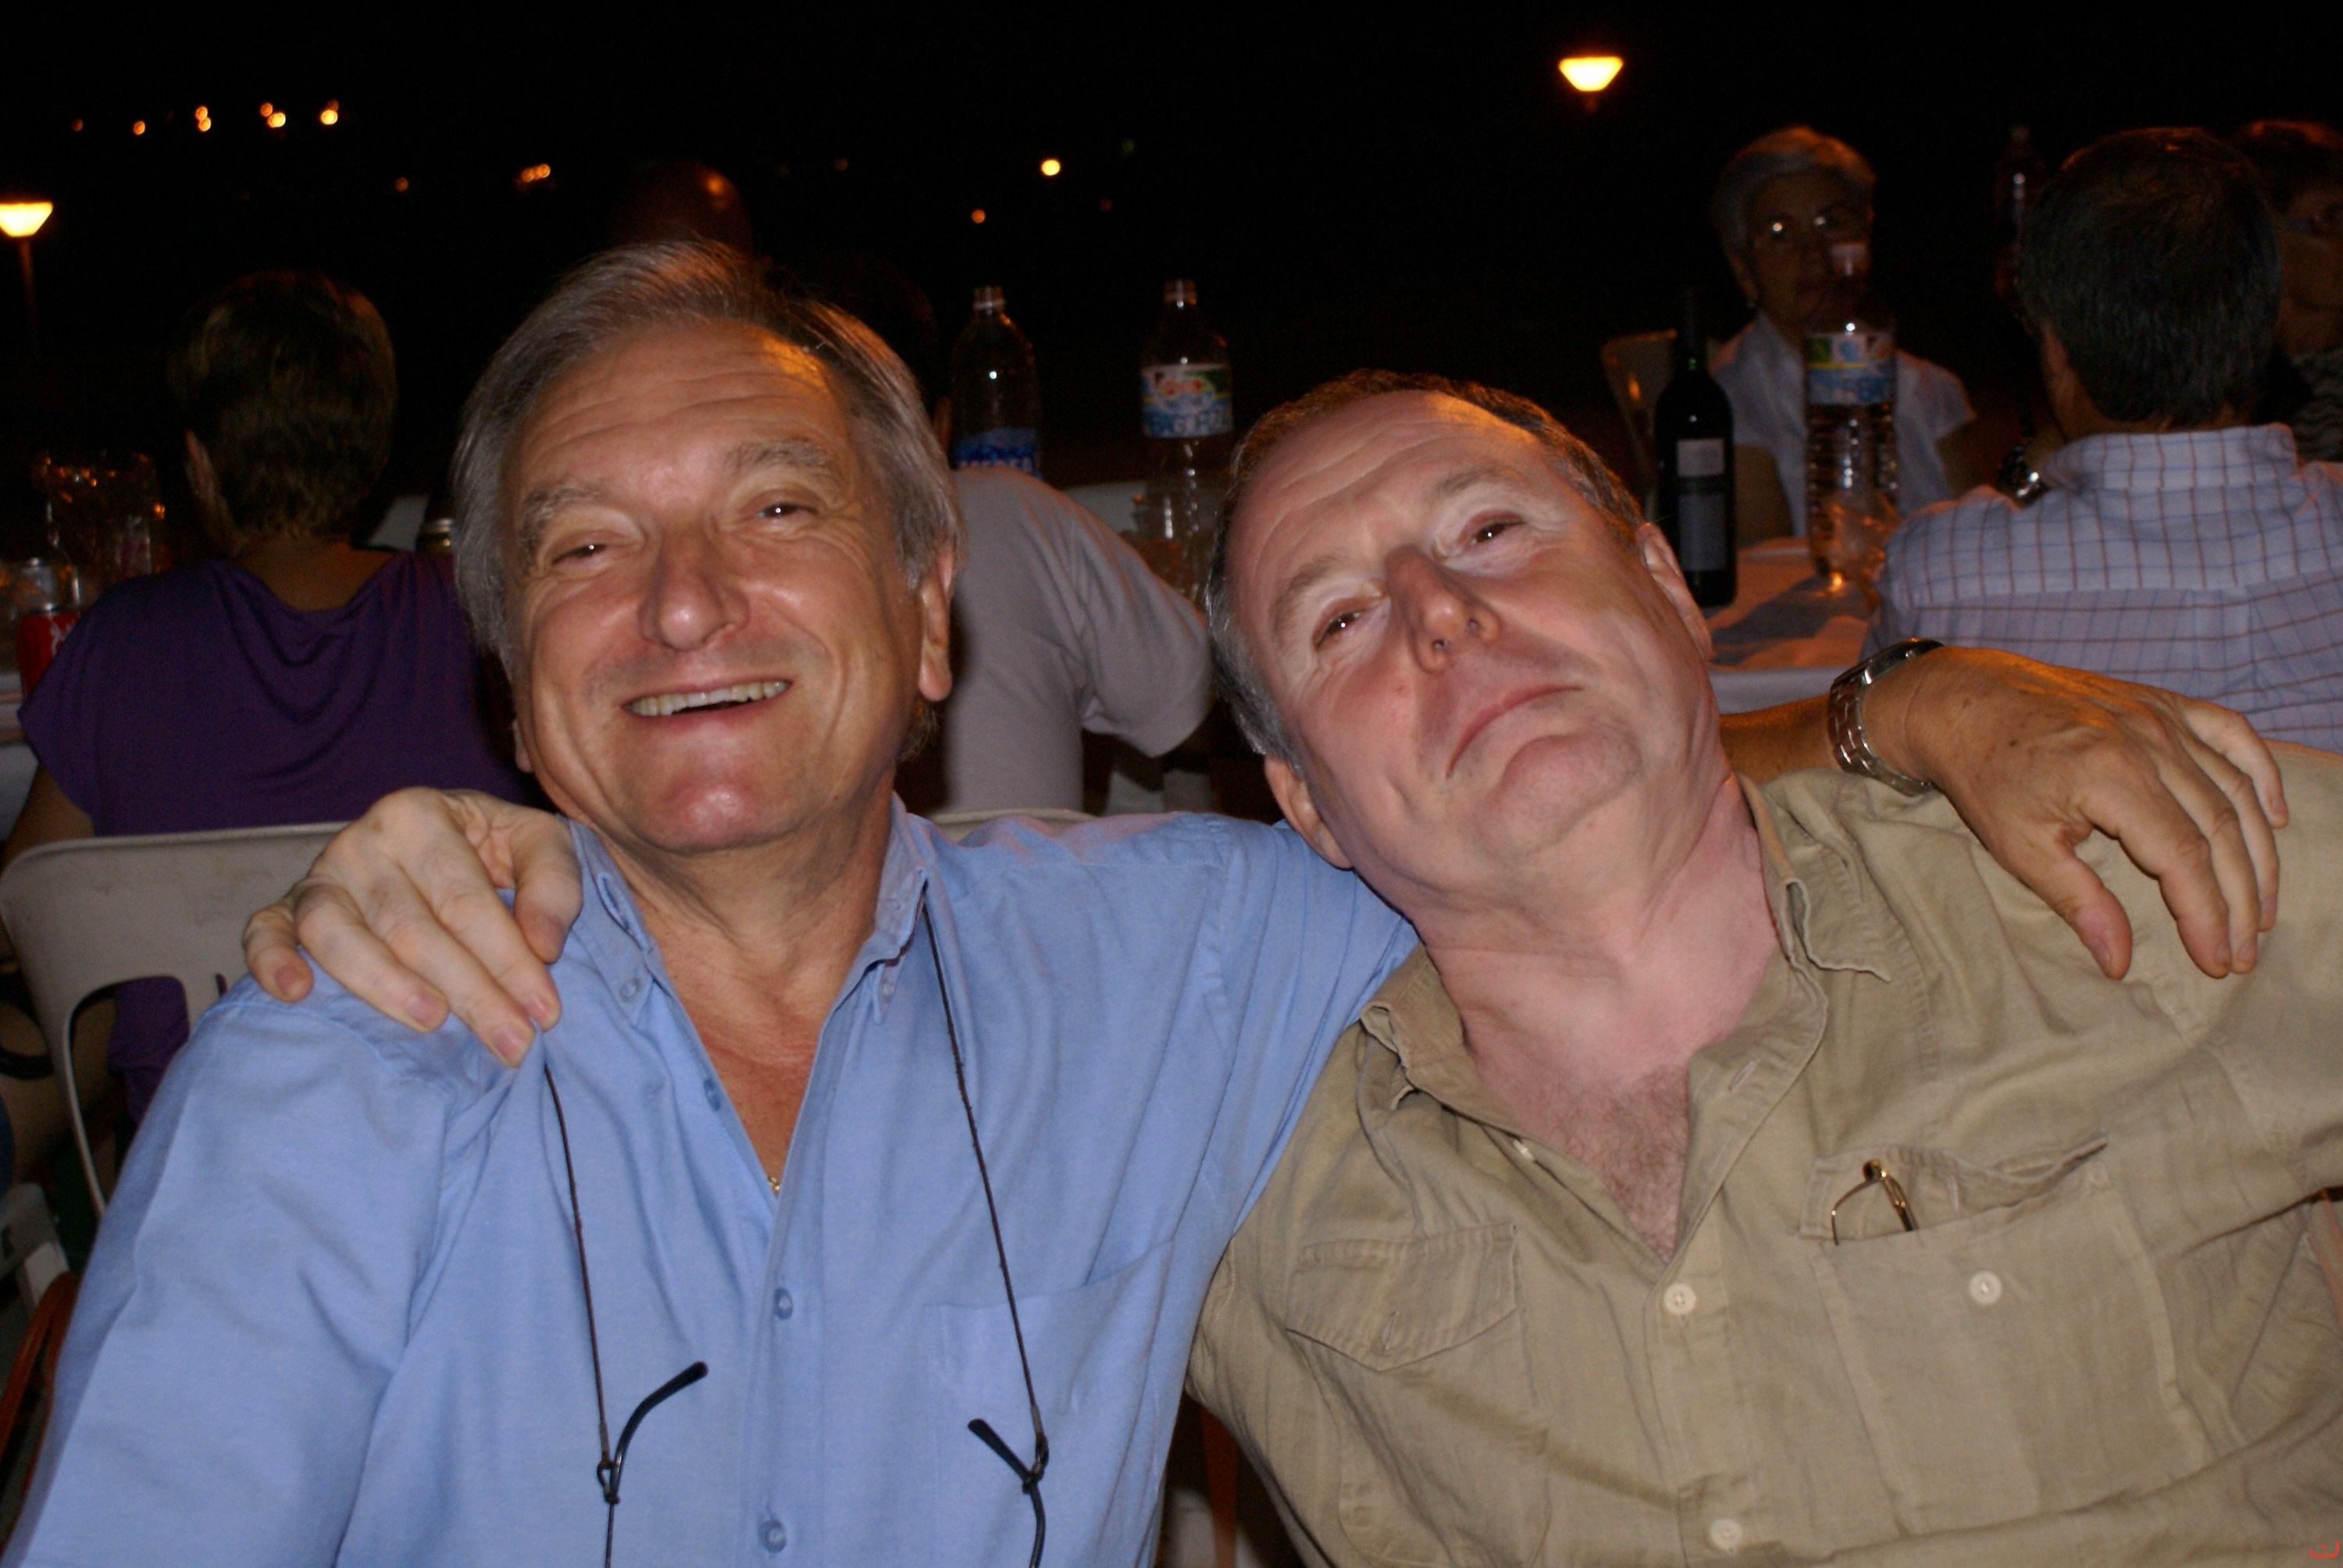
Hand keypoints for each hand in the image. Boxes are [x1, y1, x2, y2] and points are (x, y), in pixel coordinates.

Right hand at [242, 789, 581, 1063]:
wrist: (442, 841)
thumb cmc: (493, 850)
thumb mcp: (537, 845)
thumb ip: (554, 885)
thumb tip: (543, 947)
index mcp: (421, 814)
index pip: (465, 899)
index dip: (508, 959)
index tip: (543, 1012)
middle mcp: (362, 840)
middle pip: (411, 927)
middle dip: (468, 991)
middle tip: (510, 1043)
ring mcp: (319, 875)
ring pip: (337, 934)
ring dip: (382, 983)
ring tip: (431, 1021)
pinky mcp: (285, 907)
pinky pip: (264, 931)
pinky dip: (271, 959)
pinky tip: (296, 992)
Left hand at [1866, 648, 2284, 980]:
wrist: (1963, 701)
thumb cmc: (1985, 775)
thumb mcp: (2018, 845)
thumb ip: (2077, 900)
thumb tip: (2119, 961)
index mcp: (2112, 775)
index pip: (2184, 858)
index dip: (2208, 914)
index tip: (2218, 960)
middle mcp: (2149, 740)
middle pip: (2220, 829)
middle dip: (2240, 898)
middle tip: (2245, 950)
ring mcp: (2160, 716)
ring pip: (2234, 789)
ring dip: (2258, 853)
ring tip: (2264, 908)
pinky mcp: (2161, 702)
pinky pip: (2231, 733)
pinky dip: (2262, 773)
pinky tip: (2277, 818)